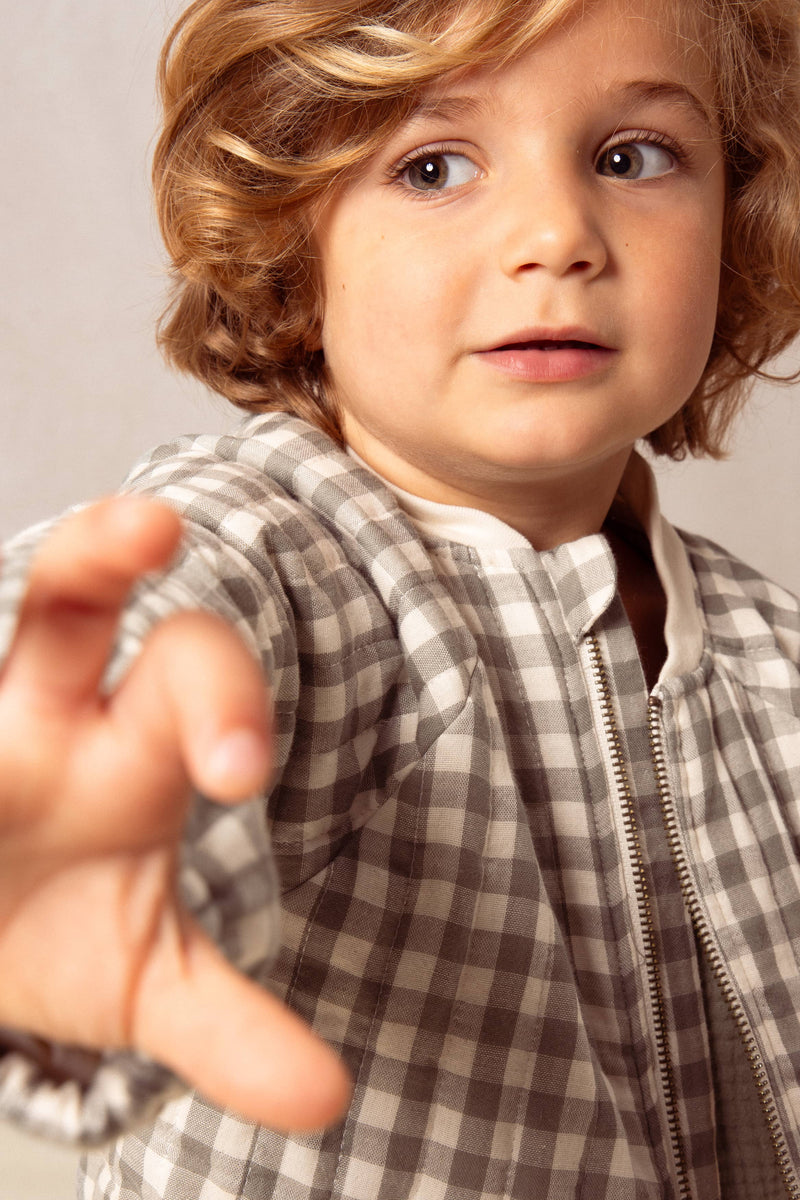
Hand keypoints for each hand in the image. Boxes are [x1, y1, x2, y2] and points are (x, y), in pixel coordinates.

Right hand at [0, 496, 349, 1131]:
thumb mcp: (142, 981)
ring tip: (62, 590)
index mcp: (127, 753)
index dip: (225, 708)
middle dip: (103, 552)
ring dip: (32, 575)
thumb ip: (231, 1030)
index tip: (239, 774)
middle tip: (152, 526)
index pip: (193, 679)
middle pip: (70, 594)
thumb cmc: (57, 931)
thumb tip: (330, 1099)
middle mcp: (35, 711)